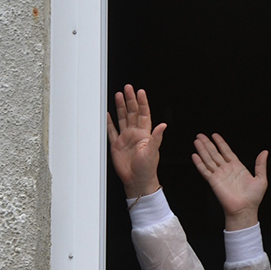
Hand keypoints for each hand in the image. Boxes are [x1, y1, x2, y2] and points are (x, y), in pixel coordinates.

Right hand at [106, 85, 167, 199]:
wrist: (137, 181)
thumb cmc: (147, 169)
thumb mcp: (153, 152)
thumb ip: (157, 137)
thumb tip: (163, 125)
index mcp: (145, 134)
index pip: (144, 114)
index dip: (142, 103)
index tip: (140, 92)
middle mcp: (135, 134)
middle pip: (132, 113)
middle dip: (130, 100)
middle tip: (127, 88)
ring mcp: (125, 139)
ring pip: (122, 118)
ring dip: (121, 107)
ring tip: (118, 95)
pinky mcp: (116, 145)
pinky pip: (112, 131)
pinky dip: (109, 122)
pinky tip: (107, 114)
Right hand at [192, 133, 267, 230]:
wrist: (245, 210)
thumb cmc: (253, 198)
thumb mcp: (261, 179)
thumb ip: (261, 164)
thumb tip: (265, 152)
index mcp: (237, 167)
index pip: (227, 151)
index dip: (220, 143)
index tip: (215, 135)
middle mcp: (227, 170)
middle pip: (215, 153)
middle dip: (208, 144)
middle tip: (200, 135)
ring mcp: (219, 175)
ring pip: (208, 159)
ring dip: (202, 150)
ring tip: (197, 141)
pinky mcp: (214, 181)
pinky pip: (205, 170)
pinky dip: (199, 163)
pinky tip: (195, 155)